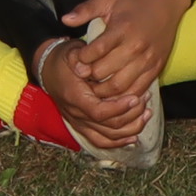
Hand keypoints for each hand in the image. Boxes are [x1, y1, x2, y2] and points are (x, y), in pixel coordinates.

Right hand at [30, 33, 147, 148]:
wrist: (49, 70)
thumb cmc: (64, 60)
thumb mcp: (71, 53)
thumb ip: (81, 58)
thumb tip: (86, 67)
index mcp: (74, 97)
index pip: (99, 112)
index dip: (119, 108)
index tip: (136, 98)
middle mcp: (76, 115)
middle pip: (107, 127)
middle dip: (131, 115)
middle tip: (145, 100)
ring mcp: (79, 123)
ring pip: (107, 137)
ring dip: (130, 129)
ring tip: (146, 114)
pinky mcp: (82, 127)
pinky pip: (100, 141)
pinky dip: (118, 142)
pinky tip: (134, 136)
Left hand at [60, 0, 190, 108]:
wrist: (165, 1)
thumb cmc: (133, 0)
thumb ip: (85, 9)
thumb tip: (65, 20)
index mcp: (122, 29)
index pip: (95, 52)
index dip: (81, 59)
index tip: (77, 58)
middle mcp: (136, 46)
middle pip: (104, 72)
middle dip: (89, 76)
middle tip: (83, 75)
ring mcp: (147, 60)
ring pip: (119, 86)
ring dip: (103, 91)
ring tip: (94, 86)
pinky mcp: (156, 68)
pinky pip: (138, 90)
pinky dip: (123, 96)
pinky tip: (113, 93)